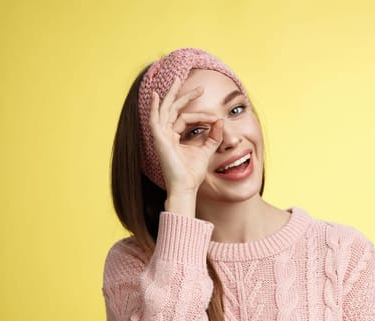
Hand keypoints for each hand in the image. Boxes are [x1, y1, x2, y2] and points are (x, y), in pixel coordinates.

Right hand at [148, 77, 223, 194]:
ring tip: (178, 80)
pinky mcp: (159, 139)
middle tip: (196, 85)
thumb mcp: (206, 150)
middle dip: (183, 95)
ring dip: (172, 94)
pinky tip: (156, 96)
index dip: (202, 116)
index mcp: (174, 137)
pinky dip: (154, 107)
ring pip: (166, 110)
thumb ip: (213, 136)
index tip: (216, 119)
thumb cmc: (193, 173)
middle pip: (173, 109)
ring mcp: (161, 136)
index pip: (186, 118)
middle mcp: (166, 135)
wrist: (186, 186)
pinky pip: (155, 120)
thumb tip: (221, 121)